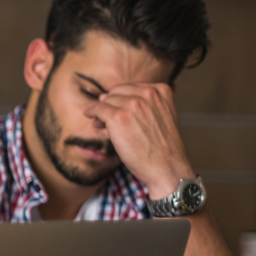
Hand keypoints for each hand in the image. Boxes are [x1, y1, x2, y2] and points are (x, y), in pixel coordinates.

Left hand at [83, 83, 195, 199]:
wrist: (166, 167)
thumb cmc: (162, 147)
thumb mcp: (161, 116)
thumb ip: (141, 106)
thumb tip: (102, 97)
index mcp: (161, 90)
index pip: (131, 88)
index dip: (120, 100)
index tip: (117, 111)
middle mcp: (148, 93)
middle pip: (117, 93)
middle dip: (110, 105)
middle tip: (105, 120)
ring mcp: (133, 104)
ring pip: (106, 101)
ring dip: (101, 113)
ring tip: (101, 125)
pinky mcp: (118, 117)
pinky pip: (98, 109)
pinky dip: (91, 112)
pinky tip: (89, 116)